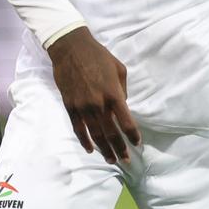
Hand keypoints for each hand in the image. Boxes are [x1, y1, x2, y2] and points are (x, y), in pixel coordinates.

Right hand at [48, 28, 140, 161]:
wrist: (71, 48)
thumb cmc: (98, 56)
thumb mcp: (119, 69)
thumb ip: (122, 90)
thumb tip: (122, 106)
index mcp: (114, 94)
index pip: (126, 122)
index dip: (133, 136)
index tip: (137, 144)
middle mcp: (99, 104)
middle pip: (111, 133)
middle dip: (120, 149)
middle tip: (126, 160)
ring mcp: (83, 107)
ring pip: (95, 135)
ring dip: (104, 150)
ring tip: (111, 160)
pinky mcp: (70, 107)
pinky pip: (78, 128)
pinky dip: (84, 140)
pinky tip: (90, 149)